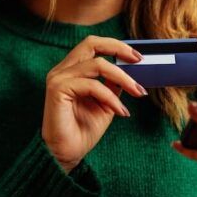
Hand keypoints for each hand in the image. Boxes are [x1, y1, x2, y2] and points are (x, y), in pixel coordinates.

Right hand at [42, 35, 146, 173]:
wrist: (66, 154)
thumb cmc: (83, 130)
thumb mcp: (106, 102)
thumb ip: (113, 85)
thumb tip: (131, 70)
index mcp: (72, 70)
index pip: (93, 46)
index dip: (116, 46)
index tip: (138, 57)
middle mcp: (63, 70)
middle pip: (91, 43)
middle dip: (118, 48)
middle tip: (138, 61)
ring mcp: (58, 78)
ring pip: (97, 64)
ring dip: (122, 78)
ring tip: (137, 92)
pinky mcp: (57, 89)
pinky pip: (92, 85)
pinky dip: (110, 97)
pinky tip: (120, 110)